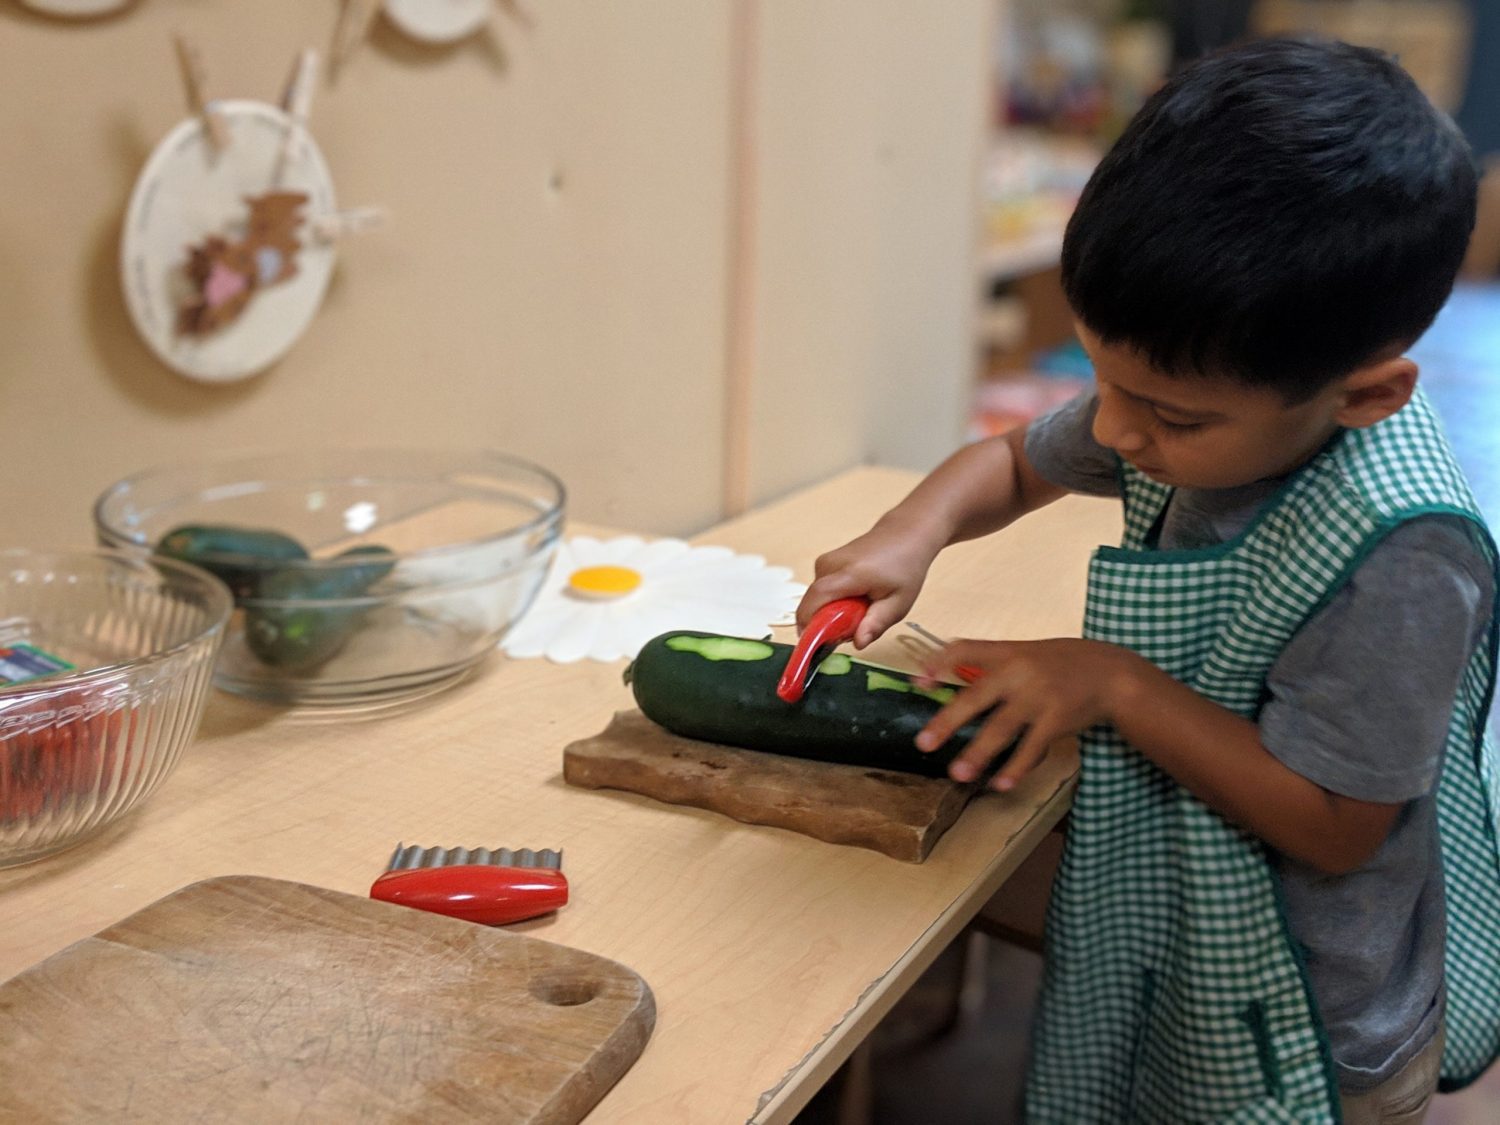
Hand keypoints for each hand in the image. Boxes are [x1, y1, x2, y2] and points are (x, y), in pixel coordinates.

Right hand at [795, 517, 945, 647]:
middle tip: (853, 627)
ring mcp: (824, 562)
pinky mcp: (822, 564)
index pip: (815, 600)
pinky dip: (833, 603)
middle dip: (827, 624)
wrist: (904, 534)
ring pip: (816, 601)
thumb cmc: (905, 566)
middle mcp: (830, 564)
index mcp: (850, 573)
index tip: (817, 646)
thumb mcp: (899, 602)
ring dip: (832, 614)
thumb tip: (858, 643)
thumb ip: (876, 624)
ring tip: (860, 609)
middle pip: (813, 605)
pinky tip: (854, 599)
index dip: (810, 625)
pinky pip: (819, 593)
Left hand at [915, 638, 1142, 790]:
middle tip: (924, 743)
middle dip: (948, 721)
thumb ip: (995, 668)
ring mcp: (1039, 697)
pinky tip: (1000, 784)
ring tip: (957, 773)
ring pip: (1002, 728)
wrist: (1112, 673)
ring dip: (978, 753)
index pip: (965, 648)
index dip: (939, 663)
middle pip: (977, 696)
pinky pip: (1032, 748)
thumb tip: (956, 692)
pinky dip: (1016, 768)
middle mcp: (1020, 672)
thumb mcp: (1028, 653)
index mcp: (1008, 651)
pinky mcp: (1058, 720)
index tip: (918, 681)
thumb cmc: (1063, 664)